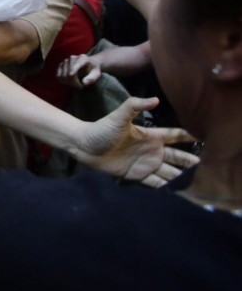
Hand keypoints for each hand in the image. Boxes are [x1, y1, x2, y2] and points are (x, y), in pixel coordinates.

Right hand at [56, 54, 100, 88]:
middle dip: (74, 83)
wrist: (90, 63)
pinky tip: (70, 82)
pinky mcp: (61, 65)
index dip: (72, 69)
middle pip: (68, 73)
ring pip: (63, 76)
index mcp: (83, 58)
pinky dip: (63, 81)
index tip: (71, 74)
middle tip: (81, 86)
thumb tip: (84, 83)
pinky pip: (58, 76)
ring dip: (69, 83)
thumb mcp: (96, 74)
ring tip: (76, 84)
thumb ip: (91, 78)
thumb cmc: (93, 69)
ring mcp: (65, 61)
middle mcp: (72, 58)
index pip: (76, 65)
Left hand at [71, 97, 197, 187]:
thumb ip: (135, 106)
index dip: (189, 136)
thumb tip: (155, 99)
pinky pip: (156, 183)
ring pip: (169, 171)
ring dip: (181, 176)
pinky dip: (167, 187)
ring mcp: (145, 164)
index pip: (175, 136)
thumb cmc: (101, 129)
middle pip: (177, 157)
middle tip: (207, 166)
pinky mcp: (137, 176)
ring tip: (196, 182)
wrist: (84, 146)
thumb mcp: (119, 116)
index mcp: (151, 136)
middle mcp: (152, 151)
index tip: (205, 138)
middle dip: (191, 161)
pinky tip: (177, 192)